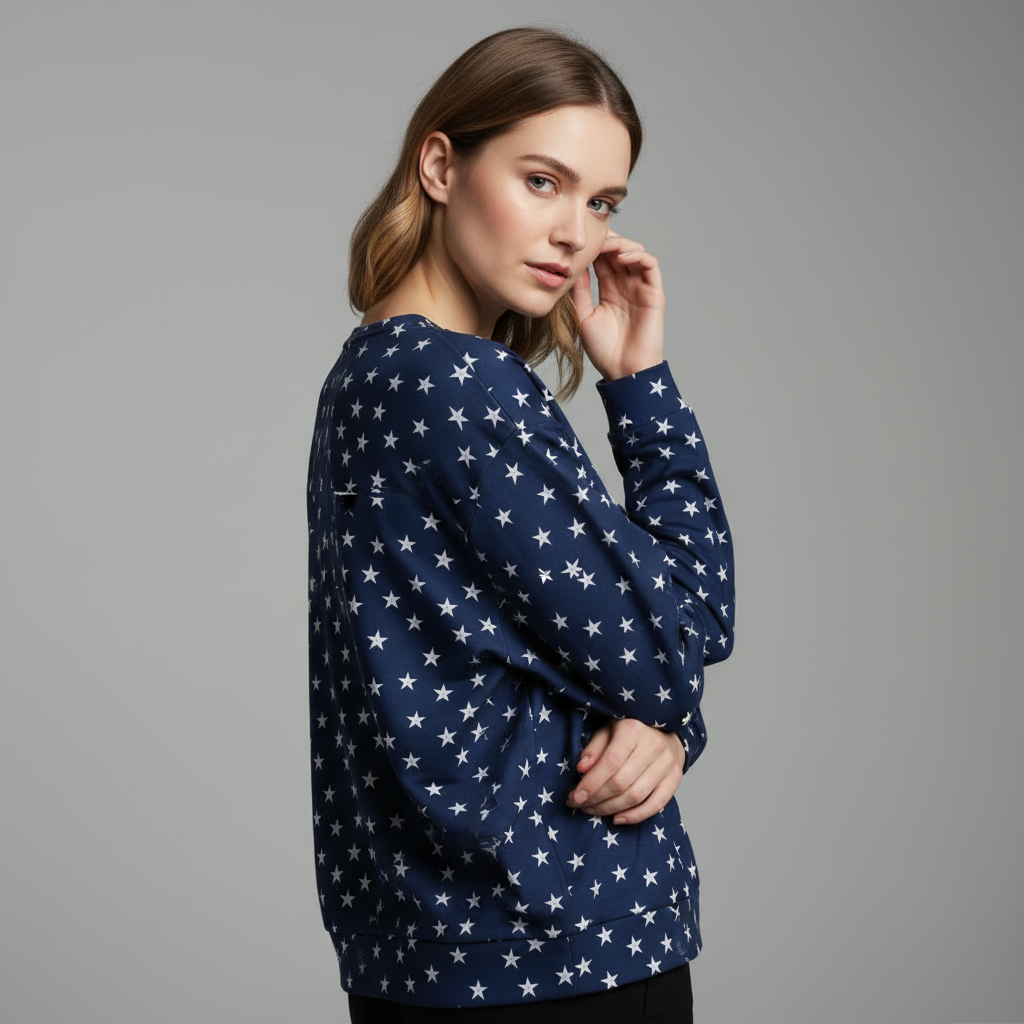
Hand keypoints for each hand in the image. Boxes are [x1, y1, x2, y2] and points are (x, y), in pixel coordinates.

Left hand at [566, 718, 685, 824]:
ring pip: (636, 796)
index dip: (591, 784)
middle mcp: (653, 746)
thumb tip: (582, 769)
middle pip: (621, 783)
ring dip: (611, 809)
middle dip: (597, 799)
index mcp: (632, 730)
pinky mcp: (675, 779)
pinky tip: (617, 818)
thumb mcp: (608, 730)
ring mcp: (667, 764)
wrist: (665, 731)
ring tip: (593, 810)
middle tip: (580, 805)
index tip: (575, 797)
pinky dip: (635, 816)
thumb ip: (594, 748)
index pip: (610, 763)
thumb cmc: (630, 732)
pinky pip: (656, 805)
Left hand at [569, 230, 665, 380]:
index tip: (578, 243)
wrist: (623, 372)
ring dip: (621, 244)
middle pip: (619, 250)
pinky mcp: (654, 293)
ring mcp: (641, 288)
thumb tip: (573, 266)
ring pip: (635, 252)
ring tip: (605, 246)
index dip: (593, 247)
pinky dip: (638, 255)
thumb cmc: (604, 351)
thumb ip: (580, 292)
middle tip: (591, 237)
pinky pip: (650, 264)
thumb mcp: (584, 316)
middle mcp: (626, 285)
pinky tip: (621, 258)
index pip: (603, 259)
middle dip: (606, 240)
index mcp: (610, 290)